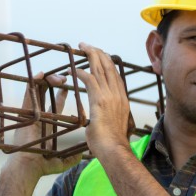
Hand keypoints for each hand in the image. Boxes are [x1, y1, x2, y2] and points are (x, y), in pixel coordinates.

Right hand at [4, 72, 80, 178]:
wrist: (29, 168)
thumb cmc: (43, 166)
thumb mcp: (63, 161)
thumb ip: (73, 157)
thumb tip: (84, 153)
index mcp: (47, 124)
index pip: (55, 105)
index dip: (61, 95)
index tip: (68, 86)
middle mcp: (39, 116)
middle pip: (46, 93)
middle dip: (55, 83)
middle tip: (66, 79)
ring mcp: (31, 113)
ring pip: (38, 90)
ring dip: (48, 80)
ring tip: (59, 78)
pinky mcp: (25, 113)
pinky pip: (28, 93)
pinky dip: (34, 82)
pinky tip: (41, 74)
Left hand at [76, 42, 133, 157]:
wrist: (113, 150)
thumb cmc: (111, 144)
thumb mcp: (113, 127)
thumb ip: (109, 119)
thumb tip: (104, 122)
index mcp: (122, 100)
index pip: (115, 75)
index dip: (107, 63)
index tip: (100, 55)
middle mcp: (118, 95)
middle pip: (109, 67)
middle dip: (98, 53)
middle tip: (88, 45)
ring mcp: (110, 96)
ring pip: (100, 69)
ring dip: (90, 56)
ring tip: (82, 47)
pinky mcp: (99, 100)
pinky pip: (89, 79)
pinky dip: (80, 72)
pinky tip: (73, 70)